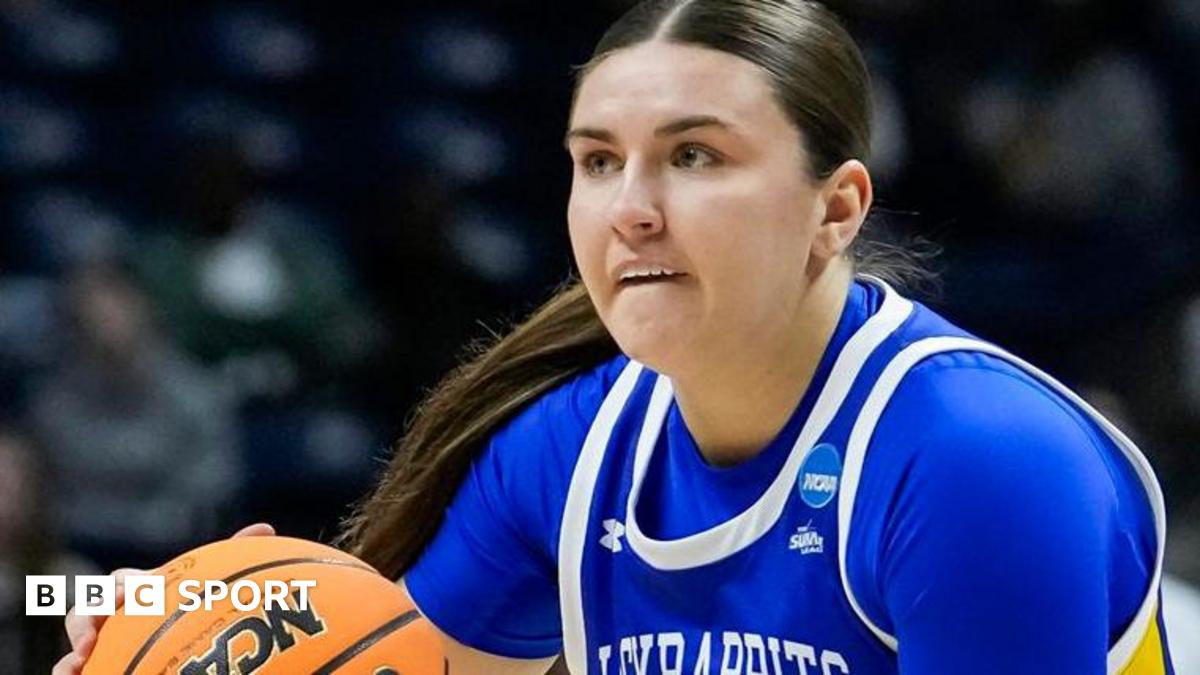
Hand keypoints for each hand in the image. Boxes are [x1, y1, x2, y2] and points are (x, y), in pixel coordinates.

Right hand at [51, 523, 275, 674]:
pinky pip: (70, 668)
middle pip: (92, 606)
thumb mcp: (216, 592)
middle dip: (93, 611)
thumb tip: (265, 530)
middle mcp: (116, 616)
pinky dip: (66, 669)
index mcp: (142, 593)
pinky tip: (74, 672)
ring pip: (78, 637)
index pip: (125, 582)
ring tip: (83, 653)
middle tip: (105, 622)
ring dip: (77, 639)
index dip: (128, 585)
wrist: (190, 655)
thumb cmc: (199, 617)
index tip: (138, 592)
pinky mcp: (99, 664)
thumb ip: (234, 563)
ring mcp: (103, 642)